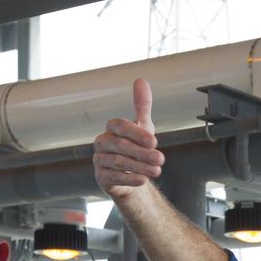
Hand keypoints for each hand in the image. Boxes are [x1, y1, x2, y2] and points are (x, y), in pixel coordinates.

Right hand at [93, 79, 165, 202]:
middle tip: (161, 159)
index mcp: (112, 128)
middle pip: (120, 145)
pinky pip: (113, 177)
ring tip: (157, 171)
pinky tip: (143, 179)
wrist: (132, 177)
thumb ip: (142, 106)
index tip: (154, 142)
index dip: (137, 133)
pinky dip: (129, 178)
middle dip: (142, 153)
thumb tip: (140, 80)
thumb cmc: (136, 149)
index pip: (120, 126)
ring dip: (139, 166)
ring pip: (118, 162)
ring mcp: (100, 160)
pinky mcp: (102, 178)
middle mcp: (102, 142)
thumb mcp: (143, 127)